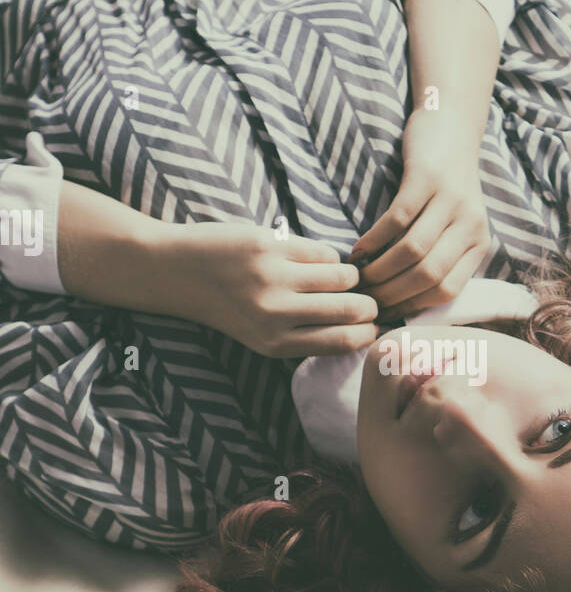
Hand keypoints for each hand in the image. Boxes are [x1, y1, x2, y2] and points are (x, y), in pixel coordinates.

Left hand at [165, 221, 379, 357]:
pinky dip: (327, 255)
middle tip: (368, 298)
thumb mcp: (259, 335)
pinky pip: (322, 251)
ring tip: (340, 276)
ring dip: (350, 276)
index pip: (344, 341)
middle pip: (352, 309)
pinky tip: (313, 259)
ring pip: (343, 276)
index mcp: (275, 344)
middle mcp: (276, 315)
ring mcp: (274, 279)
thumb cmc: (224, 305)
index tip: (373, 323)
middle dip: (369, 303)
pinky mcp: (271, 247)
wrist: (176, 272)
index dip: (368, 331)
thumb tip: (359, 327)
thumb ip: (302, 335)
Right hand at [348, 106, 491, 318]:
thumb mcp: (454, 224)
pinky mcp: (428, 177)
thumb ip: (440, 257)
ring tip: (359, 277)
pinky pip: (398, 219)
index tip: (386, 312)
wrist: (452, 126)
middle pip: (428, 275)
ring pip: (412, 251)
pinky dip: (374, 239)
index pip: (447, 291)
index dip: (412, 306)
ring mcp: (451, 199)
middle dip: (392, 293)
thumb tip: (404, 302)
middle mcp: (471, 224)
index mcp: (479, 242)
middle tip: (366, 299)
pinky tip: (358, 249)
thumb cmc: (446, 183)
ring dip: (380, 269)